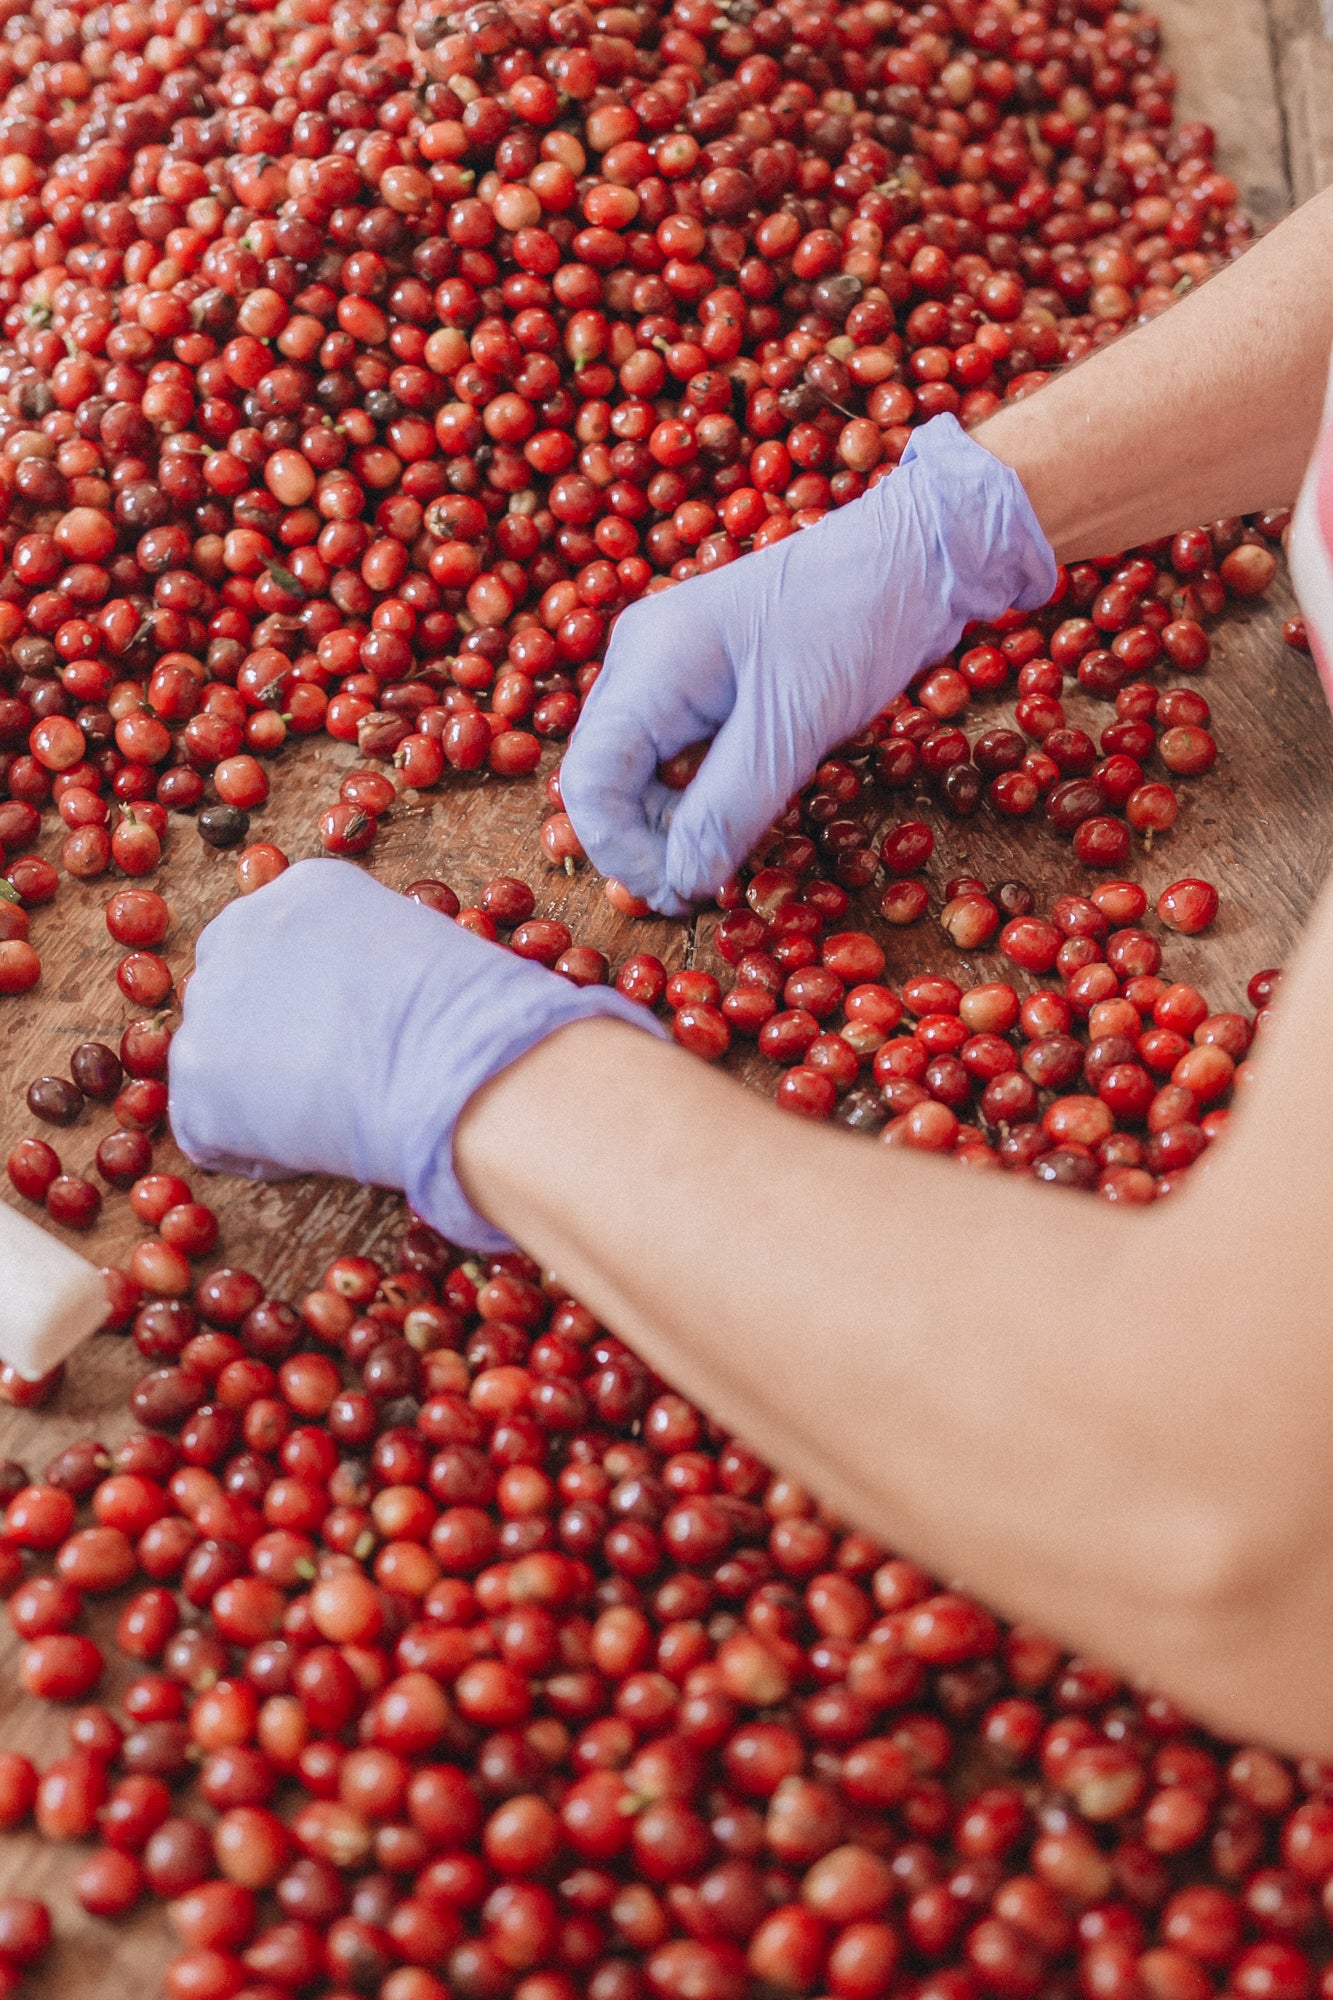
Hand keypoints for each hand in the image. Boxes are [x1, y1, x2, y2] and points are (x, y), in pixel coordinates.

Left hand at [168, 859, 662, 1251]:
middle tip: (327, 1079)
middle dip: (268, 1036)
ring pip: (218, 1059)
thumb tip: (380, 1001)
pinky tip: (315, 1147)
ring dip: (261, 1092)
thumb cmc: (472, 1016)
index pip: (277, 940)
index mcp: (303, 891)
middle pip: (234, 989)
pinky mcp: (195, 1078)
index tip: (341, 1031)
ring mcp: (211, 1003)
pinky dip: (258, 1151)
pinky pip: (213, 1130)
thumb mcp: (425, 952)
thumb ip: (377, 961)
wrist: (456, 1066)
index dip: (306, 995)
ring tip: (331, 1116)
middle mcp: (242, 930)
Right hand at [560, 414, 1056, 915]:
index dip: (621, 852)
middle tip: (703, 891)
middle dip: (644, 844)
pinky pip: (677, 755)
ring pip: (639, 772)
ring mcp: (670, 669)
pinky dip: (698, 798)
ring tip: (724, 862)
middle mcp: (642, 663)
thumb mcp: (794, 727)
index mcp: (648, 663)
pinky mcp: (705, 681)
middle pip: (605, 779)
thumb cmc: (854, 622)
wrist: (914, 554)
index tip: (679, 895)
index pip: (589, 781)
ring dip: (672, 826)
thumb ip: (729, 809)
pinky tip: (737, 821)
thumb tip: (682, 883)